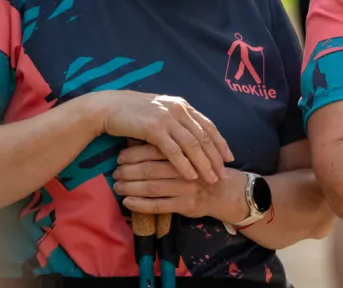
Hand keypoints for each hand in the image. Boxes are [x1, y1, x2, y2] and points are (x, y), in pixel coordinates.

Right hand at [87, 90, 232, 183]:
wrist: (107, 107)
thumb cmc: (132, 112)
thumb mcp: (160, 112)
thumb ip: (176, 120)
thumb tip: (191, 135)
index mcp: (182, 105)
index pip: (208, 125)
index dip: (220, 142)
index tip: (229, 157)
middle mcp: (178, 109)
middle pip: (204, 137)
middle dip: (216, 157)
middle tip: (224, 175)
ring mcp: (167, 118)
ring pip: (192, 145)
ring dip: (204, 164)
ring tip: (211, 179)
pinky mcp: (154, 129)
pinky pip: (174, 151)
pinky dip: (184, 165)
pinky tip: (191, 177)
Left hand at [113, 143, 244, 220]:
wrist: (227, 191)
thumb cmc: (205, 168)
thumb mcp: (194, 151)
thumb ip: (174, 145)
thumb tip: (142, 137)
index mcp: (186, 151)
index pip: (155, 150)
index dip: (135, 153)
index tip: (120, 155)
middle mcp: (185, 169)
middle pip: (151, 168)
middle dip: (129, 170)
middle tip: (115, 172)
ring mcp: (185, 188)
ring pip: (152, 187)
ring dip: (131, 187)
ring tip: (117, 186)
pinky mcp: (185, 205)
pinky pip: (158, 205)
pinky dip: (140, 204)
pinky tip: (127, 202)